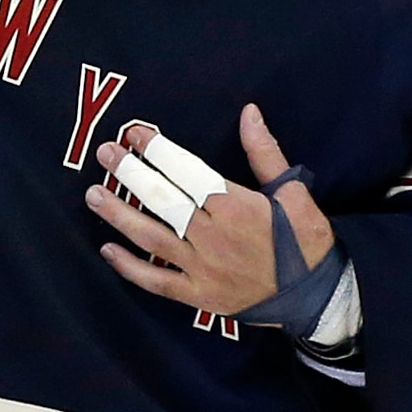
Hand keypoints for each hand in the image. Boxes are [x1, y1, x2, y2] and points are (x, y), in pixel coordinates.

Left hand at [85, 104, 334, 318]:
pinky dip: (129, 268)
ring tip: (92, 195)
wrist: (319, 299)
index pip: (185, 172)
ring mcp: (202, 268)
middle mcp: (212, 236)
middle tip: (104, 153)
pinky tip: (107, 250)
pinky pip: (156, 282)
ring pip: (150, 238)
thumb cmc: (306, 241)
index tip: (134, 134)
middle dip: (129, 174)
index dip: (157, 151)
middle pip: (161, 200)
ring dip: (119, 215)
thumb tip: (249, 112)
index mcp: (235, 207)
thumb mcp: (293, 192)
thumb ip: (264, 152)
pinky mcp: (199, 296)